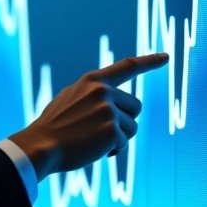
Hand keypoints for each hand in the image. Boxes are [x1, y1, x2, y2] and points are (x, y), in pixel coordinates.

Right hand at [9, 53, 168, 179]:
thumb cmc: (53, 126)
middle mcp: (103, 92)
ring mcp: (108, 110)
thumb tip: (115, 102)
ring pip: (132, 127)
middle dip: (124, 120)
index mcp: (92, 81)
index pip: (127, 67)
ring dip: (119, 137)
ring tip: (93, 140)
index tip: (166, 57)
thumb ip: (92, 95)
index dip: (148, 61)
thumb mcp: (69, 99)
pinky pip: (124, 142)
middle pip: (135, 106)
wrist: (41, 145)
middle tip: (100, 131)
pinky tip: (93, 150)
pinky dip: (112, 150)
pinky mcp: (112, 130)